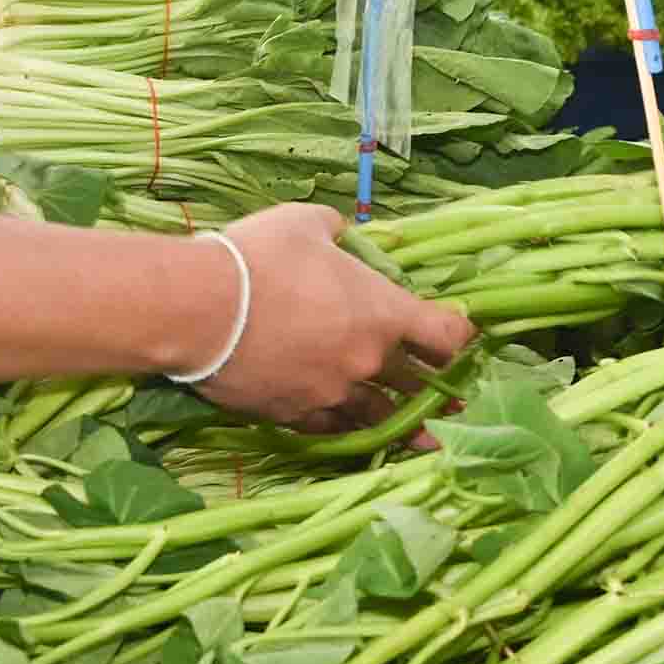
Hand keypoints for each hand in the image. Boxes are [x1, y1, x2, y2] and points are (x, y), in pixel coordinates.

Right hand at [186, 204, 472, 430]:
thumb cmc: (259, 257)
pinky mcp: (296, 415)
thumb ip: (335, 231)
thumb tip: (340, 234)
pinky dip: (347, 428)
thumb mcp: (304, 224)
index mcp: (384, 312)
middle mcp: (368, 360)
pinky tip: (354, 433)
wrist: (200, 309)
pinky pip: (333, 429)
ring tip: (426, 440)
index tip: (462, 338)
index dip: (459, 335)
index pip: (444, 334)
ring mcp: (333, 393)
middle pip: (417, 382)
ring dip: (406, 427)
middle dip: (440, 389)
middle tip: (457, 401)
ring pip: (380, 417)